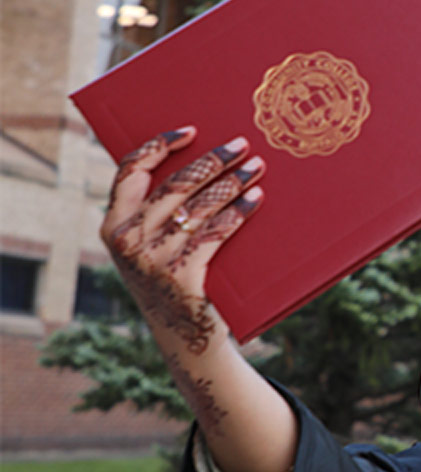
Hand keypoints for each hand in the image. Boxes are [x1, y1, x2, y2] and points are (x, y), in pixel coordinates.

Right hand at [101, 126, 263, 358]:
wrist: (186, 340)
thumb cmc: (176, 285)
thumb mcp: (152, 250)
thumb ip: (158, 216)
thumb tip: (200, 167)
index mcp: (112, 227)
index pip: (130, 171)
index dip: (161, 145)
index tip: (192, 131)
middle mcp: (126, 240)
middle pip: (174, 185)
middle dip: (212, 160)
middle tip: (241, 145)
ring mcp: (151, 259)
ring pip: (198, 205)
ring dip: (232, 182)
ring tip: (256, 168)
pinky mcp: (180, 275)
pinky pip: (215, 231)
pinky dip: (238, 212)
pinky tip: (256, 199)